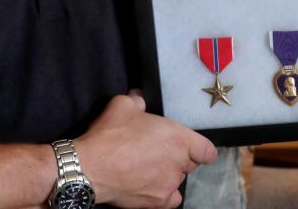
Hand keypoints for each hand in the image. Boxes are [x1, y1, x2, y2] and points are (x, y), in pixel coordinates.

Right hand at [75, 92, 216, 208]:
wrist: (90, 168)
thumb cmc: (109, 135)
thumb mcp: (123, 105)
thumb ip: (138, 101)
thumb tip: (139, 98)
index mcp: (178, 138)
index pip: (206, 150)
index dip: (200, 149)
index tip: (191, 148)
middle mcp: (178, 163)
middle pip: (190, 164)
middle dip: (179, 158)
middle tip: (159, 153)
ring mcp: (169, 184)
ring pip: (178, 180)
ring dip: (168, 174)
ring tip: (148, 169)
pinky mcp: (158, 202)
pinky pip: (171, 199)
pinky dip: (164, 193)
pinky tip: (151, 185)